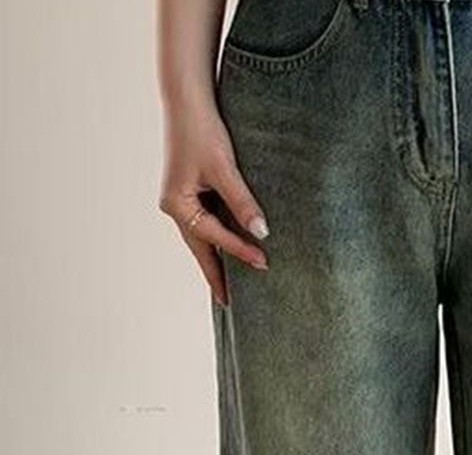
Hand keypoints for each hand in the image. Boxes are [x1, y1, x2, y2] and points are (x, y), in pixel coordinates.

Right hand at [158, 103, 268, 306]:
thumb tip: (262, 233)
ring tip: (230, 287)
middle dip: (216, 275)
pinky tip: (228, 252)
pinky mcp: (190, 193)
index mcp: (177, 204)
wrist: (187, 101)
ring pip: (202, 239)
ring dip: (217, 260)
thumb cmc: (203, 131)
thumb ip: (243, 202)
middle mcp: (175, 207)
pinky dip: (218, 240)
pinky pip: (206, 225)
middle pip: (200, 249)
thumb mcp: (225, 168)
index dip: (241, 252)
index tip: (265, 265)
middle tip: (230, 304)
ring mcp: (181, 201)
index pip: (215, 237)